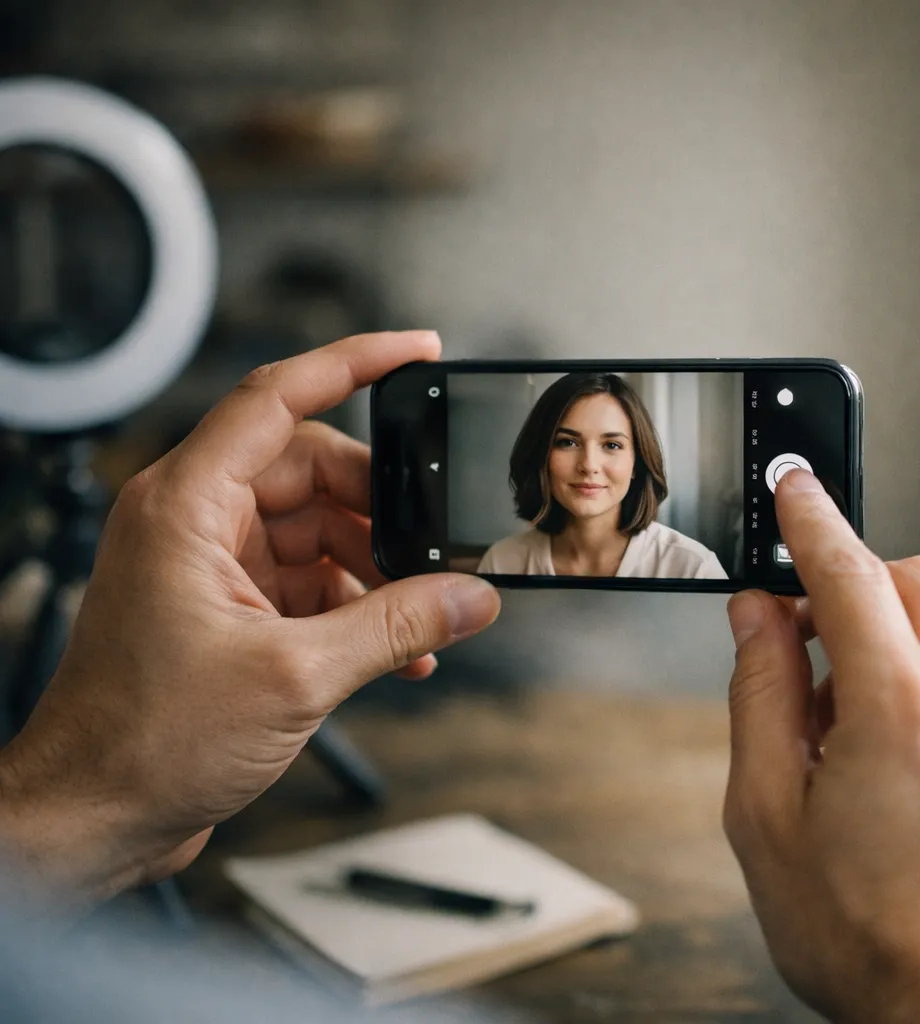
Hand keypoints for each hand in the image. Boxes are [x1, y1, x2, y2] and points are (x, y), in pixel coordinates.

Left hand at [0, 332, 501, 904]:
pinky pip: (311, 581)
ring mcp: (211, 565)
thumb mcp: (296, 676)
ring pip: (320, 529)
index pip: (278, 398)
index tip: (416, 351)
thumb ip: (396, 625)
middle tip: (438, 549)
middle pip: (315, 470)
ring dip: (376, 570)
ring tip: (423, 618)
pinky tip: (401, 650)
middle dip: (383, 510)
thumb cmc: (146, 742)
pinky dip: (358, 607)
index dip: (353, 362)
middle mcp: (195, 522)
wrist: (94, 816)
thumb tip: (470, 596)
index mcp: (187, 506)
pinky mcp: (228, 610)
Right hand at [723, 470, 919, 1023]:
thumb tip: (758, 615)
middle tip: (822, 651)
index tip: (796, 485)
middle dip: (867, 586)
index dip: (812, 519)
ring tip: (872, 725)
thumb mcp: (768, 822)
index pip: (849, 572)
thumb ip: (761, 697)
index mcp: (900, 714)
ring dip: (915, 638)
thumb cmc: (867, 941)